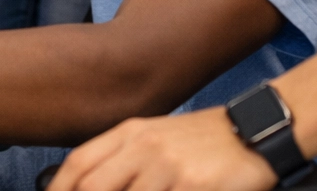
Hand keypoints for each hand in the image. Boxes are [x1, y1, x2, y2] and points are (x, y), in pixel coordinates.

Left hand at [48, 109, 275, 190]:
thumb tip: (86, 184)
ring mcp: (170, 168)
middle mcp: (145, 147)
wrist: (256, 132)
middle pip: (94, 187)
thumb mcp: (157, 138)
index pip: (80, 163)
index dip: (60, 187)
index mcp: (132, 132)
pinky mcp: (196, 186)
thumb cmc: (203, 141)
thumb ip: (123, 159)